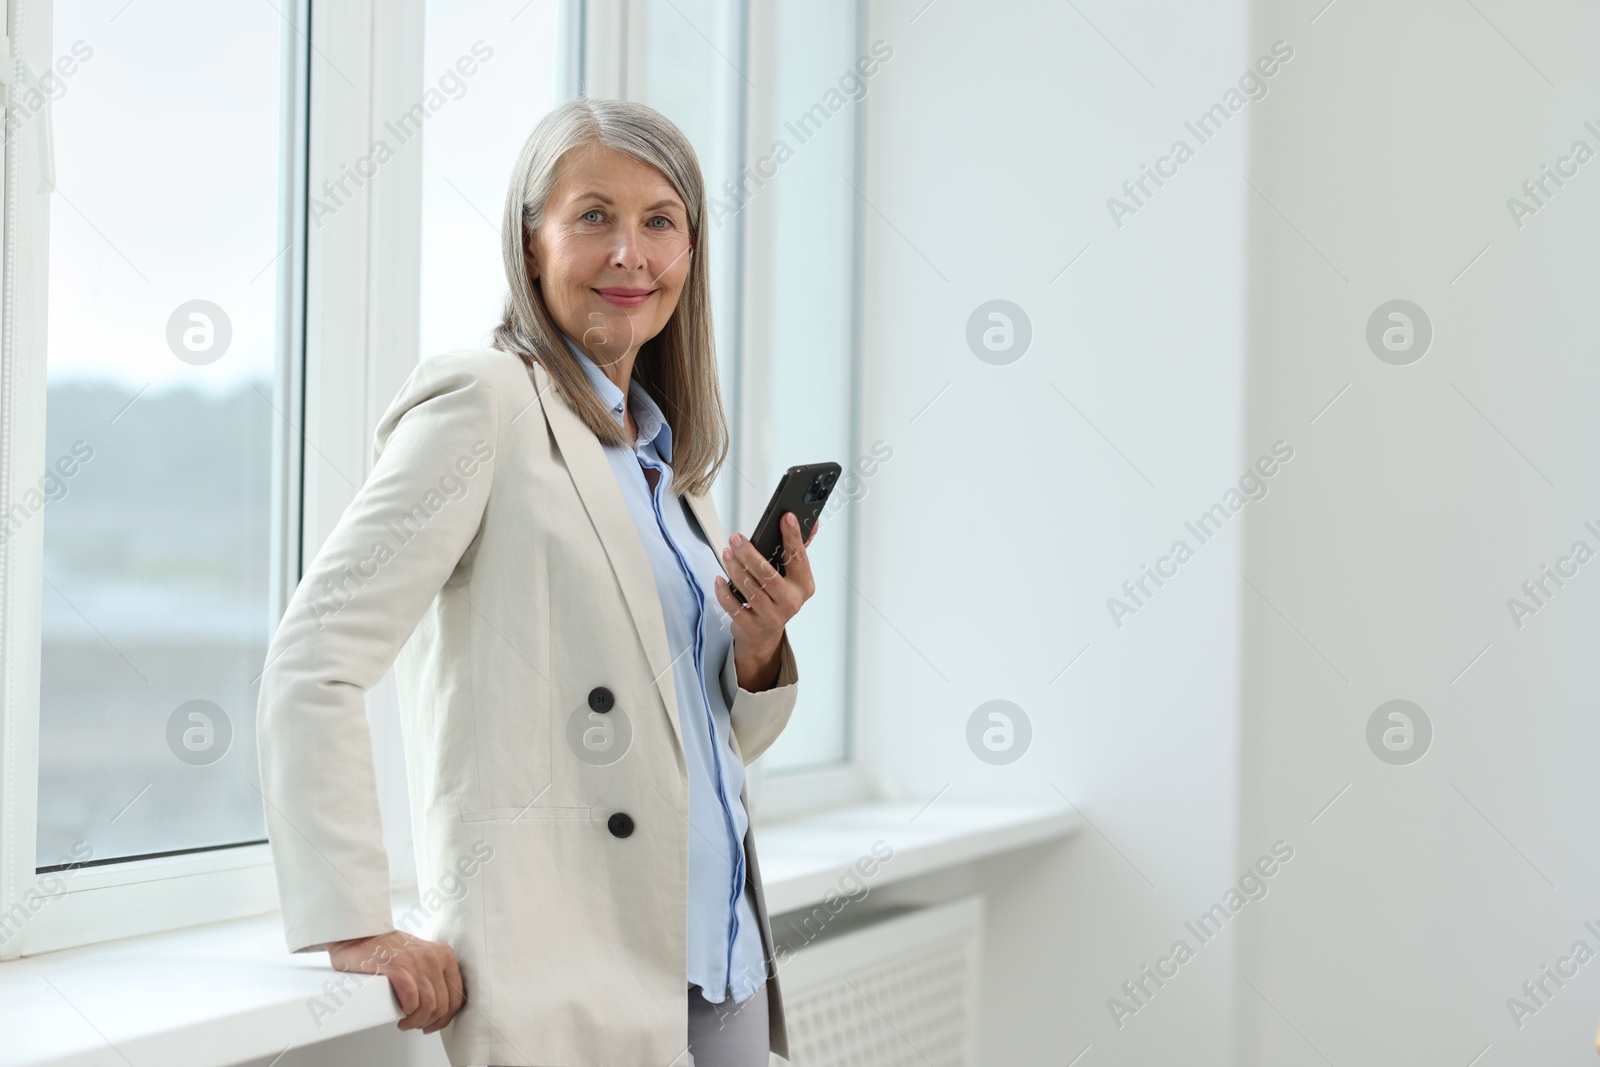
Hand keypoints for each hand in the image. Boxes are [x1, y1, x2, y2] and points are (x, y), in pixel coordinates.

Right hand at [328, 929, 464, 1034]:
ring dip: (417, 1021)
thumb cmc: (388, 950)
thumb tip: (444, 1005)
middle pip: (443, 1005)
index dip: (446, 1017)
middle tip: (416, 1025)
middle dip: (430, 1022)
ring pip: (429, 1006)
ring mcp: (415, 961)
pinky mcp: (396, 966)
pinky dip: (408, 1013)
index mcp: (444, 955)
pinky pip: (411, 999)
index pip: (457, 996)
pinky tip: (400, 1017)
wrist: (360, 935)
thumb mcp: (422, 956)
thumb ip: (436, 974)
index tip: (433, 1024)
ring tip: (406, 1023)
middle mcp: (434, 956)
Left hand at [714, 513, 819, 688]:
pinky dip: (724, 592)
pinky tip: (719, 578)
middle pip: (768, 575)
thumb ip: (799, 548)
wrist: (765, 633)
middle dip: (750, 554)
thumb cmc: (778, 595)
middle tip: (735, 538)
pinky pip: (734, 608)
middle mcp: (792, 602)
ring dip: (735, 569)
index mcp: (804, 585)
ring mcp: (772, 617)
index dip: (793, 537)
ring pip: (750, 590)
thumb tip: (812, 520)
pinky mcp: (753, 627)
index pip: (799, 557)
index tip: (786, 516)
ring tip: (726, 553)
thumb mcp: (792, 574)